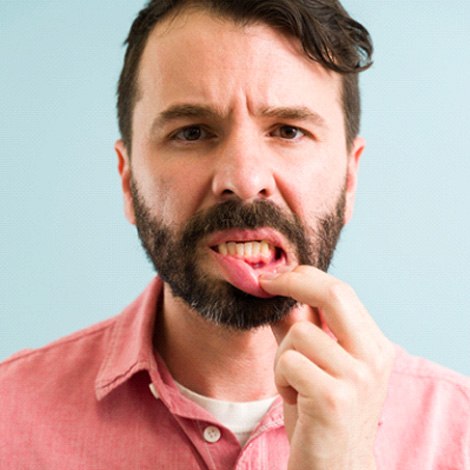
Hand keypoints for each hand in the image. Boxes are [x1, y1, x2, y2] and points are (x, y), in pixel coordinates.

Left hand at [260, 266, 394, 469]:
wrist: (334, 468)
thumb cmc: (321, 412)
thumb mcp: (315, 363)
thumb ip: (301, 327)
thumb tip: (276, 290)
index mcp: (374, 345)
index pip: (341, 292)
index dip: (304, 276)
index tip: (274, 275)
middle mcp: (374, 358)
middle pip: (333, 294)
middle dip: (292, 282)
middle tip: (265, 283)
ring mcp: (357, 378)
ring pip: (299, 334)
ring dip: (281, 357)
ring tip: (293, 383)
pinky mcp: (333, 399)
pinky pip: (288, 362)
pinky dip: (280, 378)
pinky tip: (294, 399)